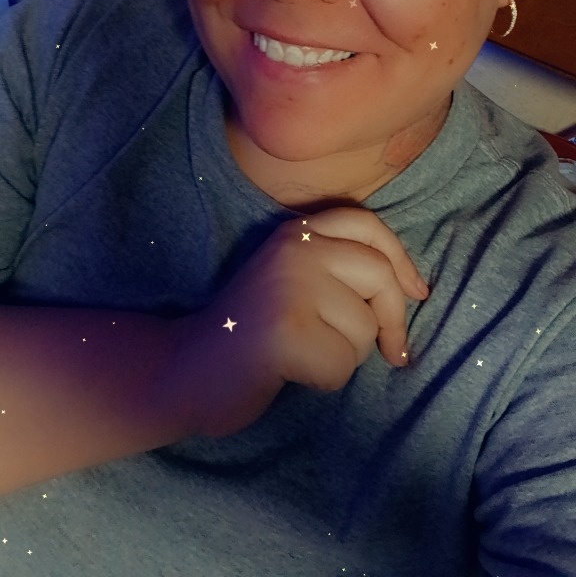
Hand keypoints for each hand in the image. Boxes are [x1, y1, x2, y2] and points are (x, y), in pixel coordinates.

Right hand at [173, 207, 426, 435]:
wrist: (186, 369)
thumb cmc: (250, 331)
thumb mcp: (294, 279)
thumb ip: (340, 270)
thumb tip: (412, 289)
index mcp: (297, 232)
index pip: (367, 226)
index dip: (400, 260)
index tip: (416, 292)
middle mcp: (295, 249)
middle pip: (379, 277)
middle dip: (389, 321)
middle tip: (389, 352)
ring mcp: (289, 287)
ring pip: (364, 327)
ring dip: (345, 355)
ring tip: (303, 354)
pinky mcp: (285, 332)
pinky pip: (342, 364)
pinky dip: (325, 380)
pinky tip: (290, 373)